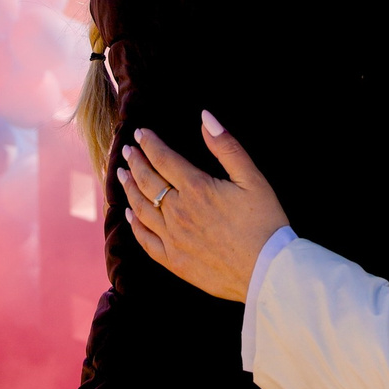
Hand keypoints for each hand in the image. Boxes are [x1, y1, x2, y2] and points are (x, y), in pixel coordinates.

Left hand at [116, 113, 288, 302]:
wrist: (267, 271)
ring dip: (129, 188)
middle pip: (147, 181)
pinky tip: (129, 214)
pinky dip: (134, 225)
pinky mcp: (174, 261)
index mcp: (196, 188)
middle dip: (135, 162)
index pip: (163, 158)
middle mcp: (178, 212)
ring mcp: (173, 238)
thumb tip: (205, 117)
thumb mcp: (252, 178)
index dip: (150, 143)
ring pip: (141, 208)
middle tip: (127, 150)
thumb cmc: (265, 222)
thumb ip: (226, 147)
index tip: (141, 132)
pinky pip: (145, 240)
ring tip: (121, 174)